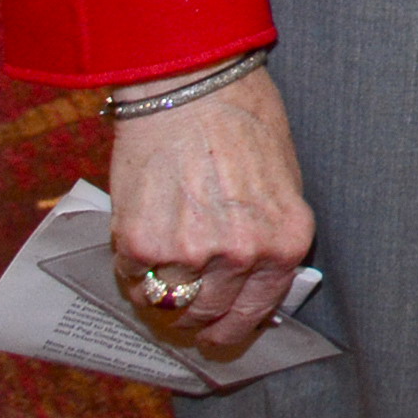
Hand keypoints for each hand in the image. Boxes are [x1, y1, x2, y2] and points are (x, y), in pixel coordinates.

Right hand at [106, 64, 313, 360]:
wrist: (193, 84)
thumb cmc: (244, 120)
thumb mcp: (283, 180)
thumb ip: (269, 233)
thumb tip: (253, 279)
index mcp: (285, 242)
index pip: (258, 312)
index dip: (234, 328)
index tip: (221, 334)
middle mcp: (243, 256)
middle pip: (211, 317)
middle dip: (196, 318)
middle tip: (184, 308)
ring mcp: (191, 254)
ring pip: (169, 307)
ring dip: (162, 299)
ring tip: (159, 278)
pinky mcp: (142, 245)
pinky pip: (132, 281)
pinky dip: (132, 273)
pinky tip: (139, 247)